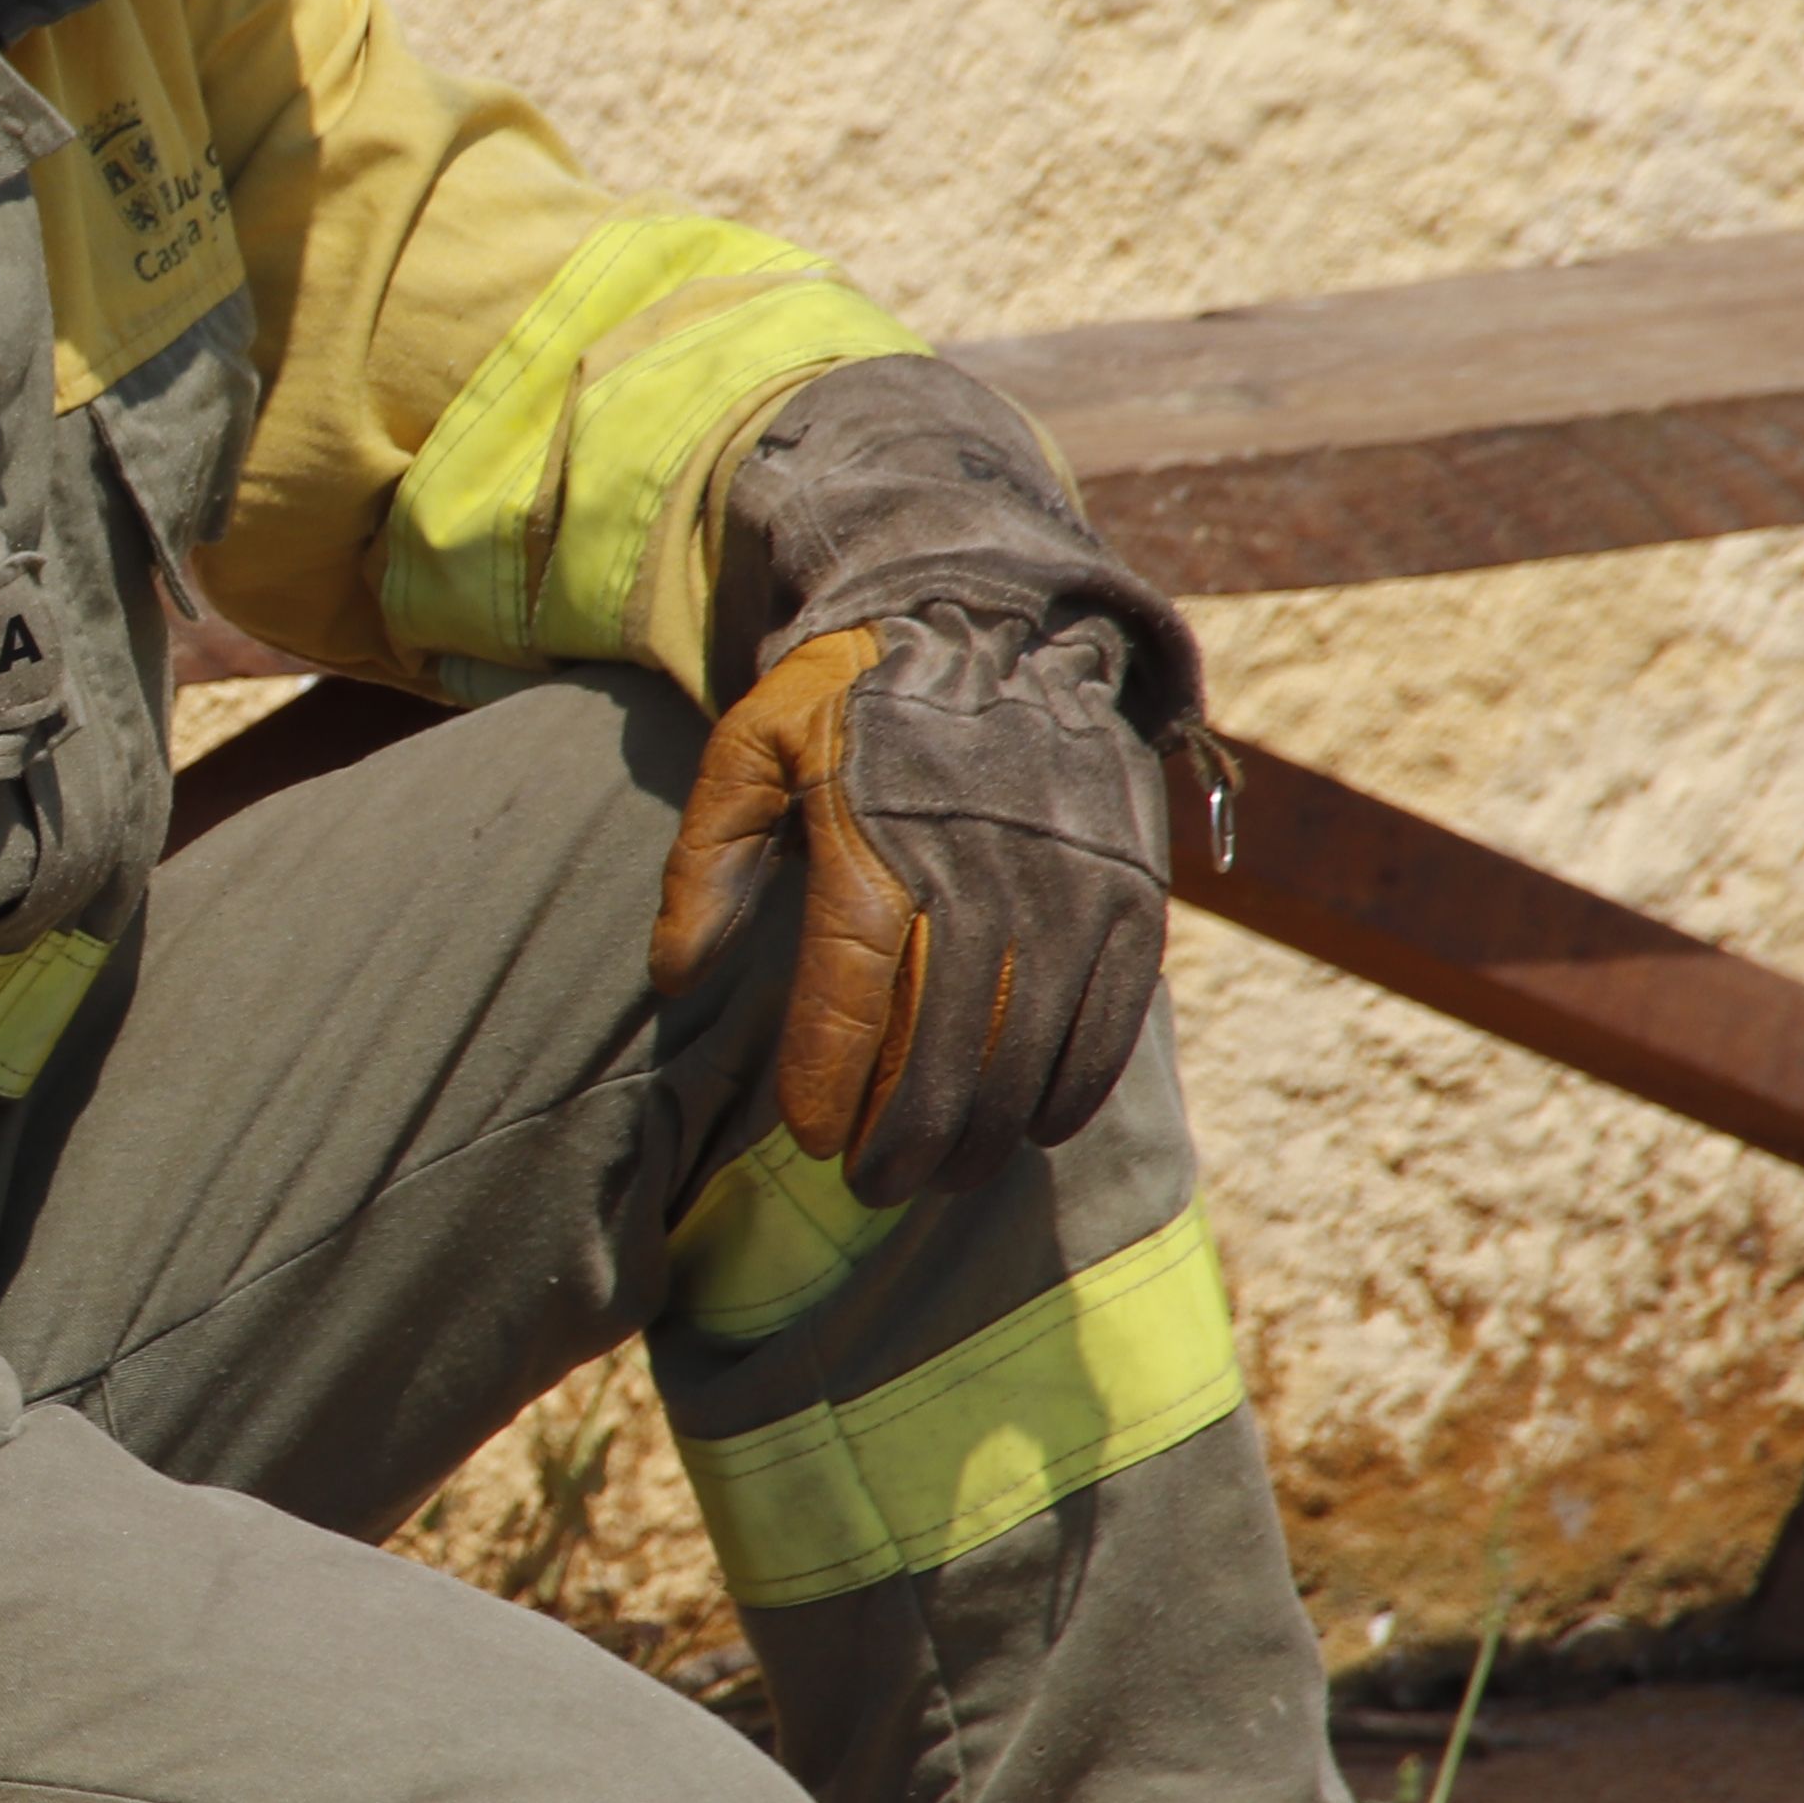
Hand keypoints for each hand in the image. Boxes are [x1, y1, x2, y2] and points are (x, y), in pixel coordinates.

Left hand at [652, 599, 1178, 1204]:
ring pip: (1028, 1044)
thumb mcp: (747, 746)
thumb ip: (703, 861)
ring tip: (943, 1174)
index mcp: (876, 842)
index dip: (831, 1079)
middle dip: (904, 1134)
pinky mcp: (1129, 887)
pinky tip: (1032, 1127)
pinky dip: (1073, 1083)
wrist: (993, 619)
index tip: (810, 1138)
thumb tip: (674, 978)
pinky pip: (1110, 1014)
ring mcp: (1066, 883)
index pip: (851, 995)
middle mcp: (980, 870)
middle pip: (943, 1043)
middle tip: (874, 1184)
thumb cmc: (850, 698)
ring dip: (984, 1128)